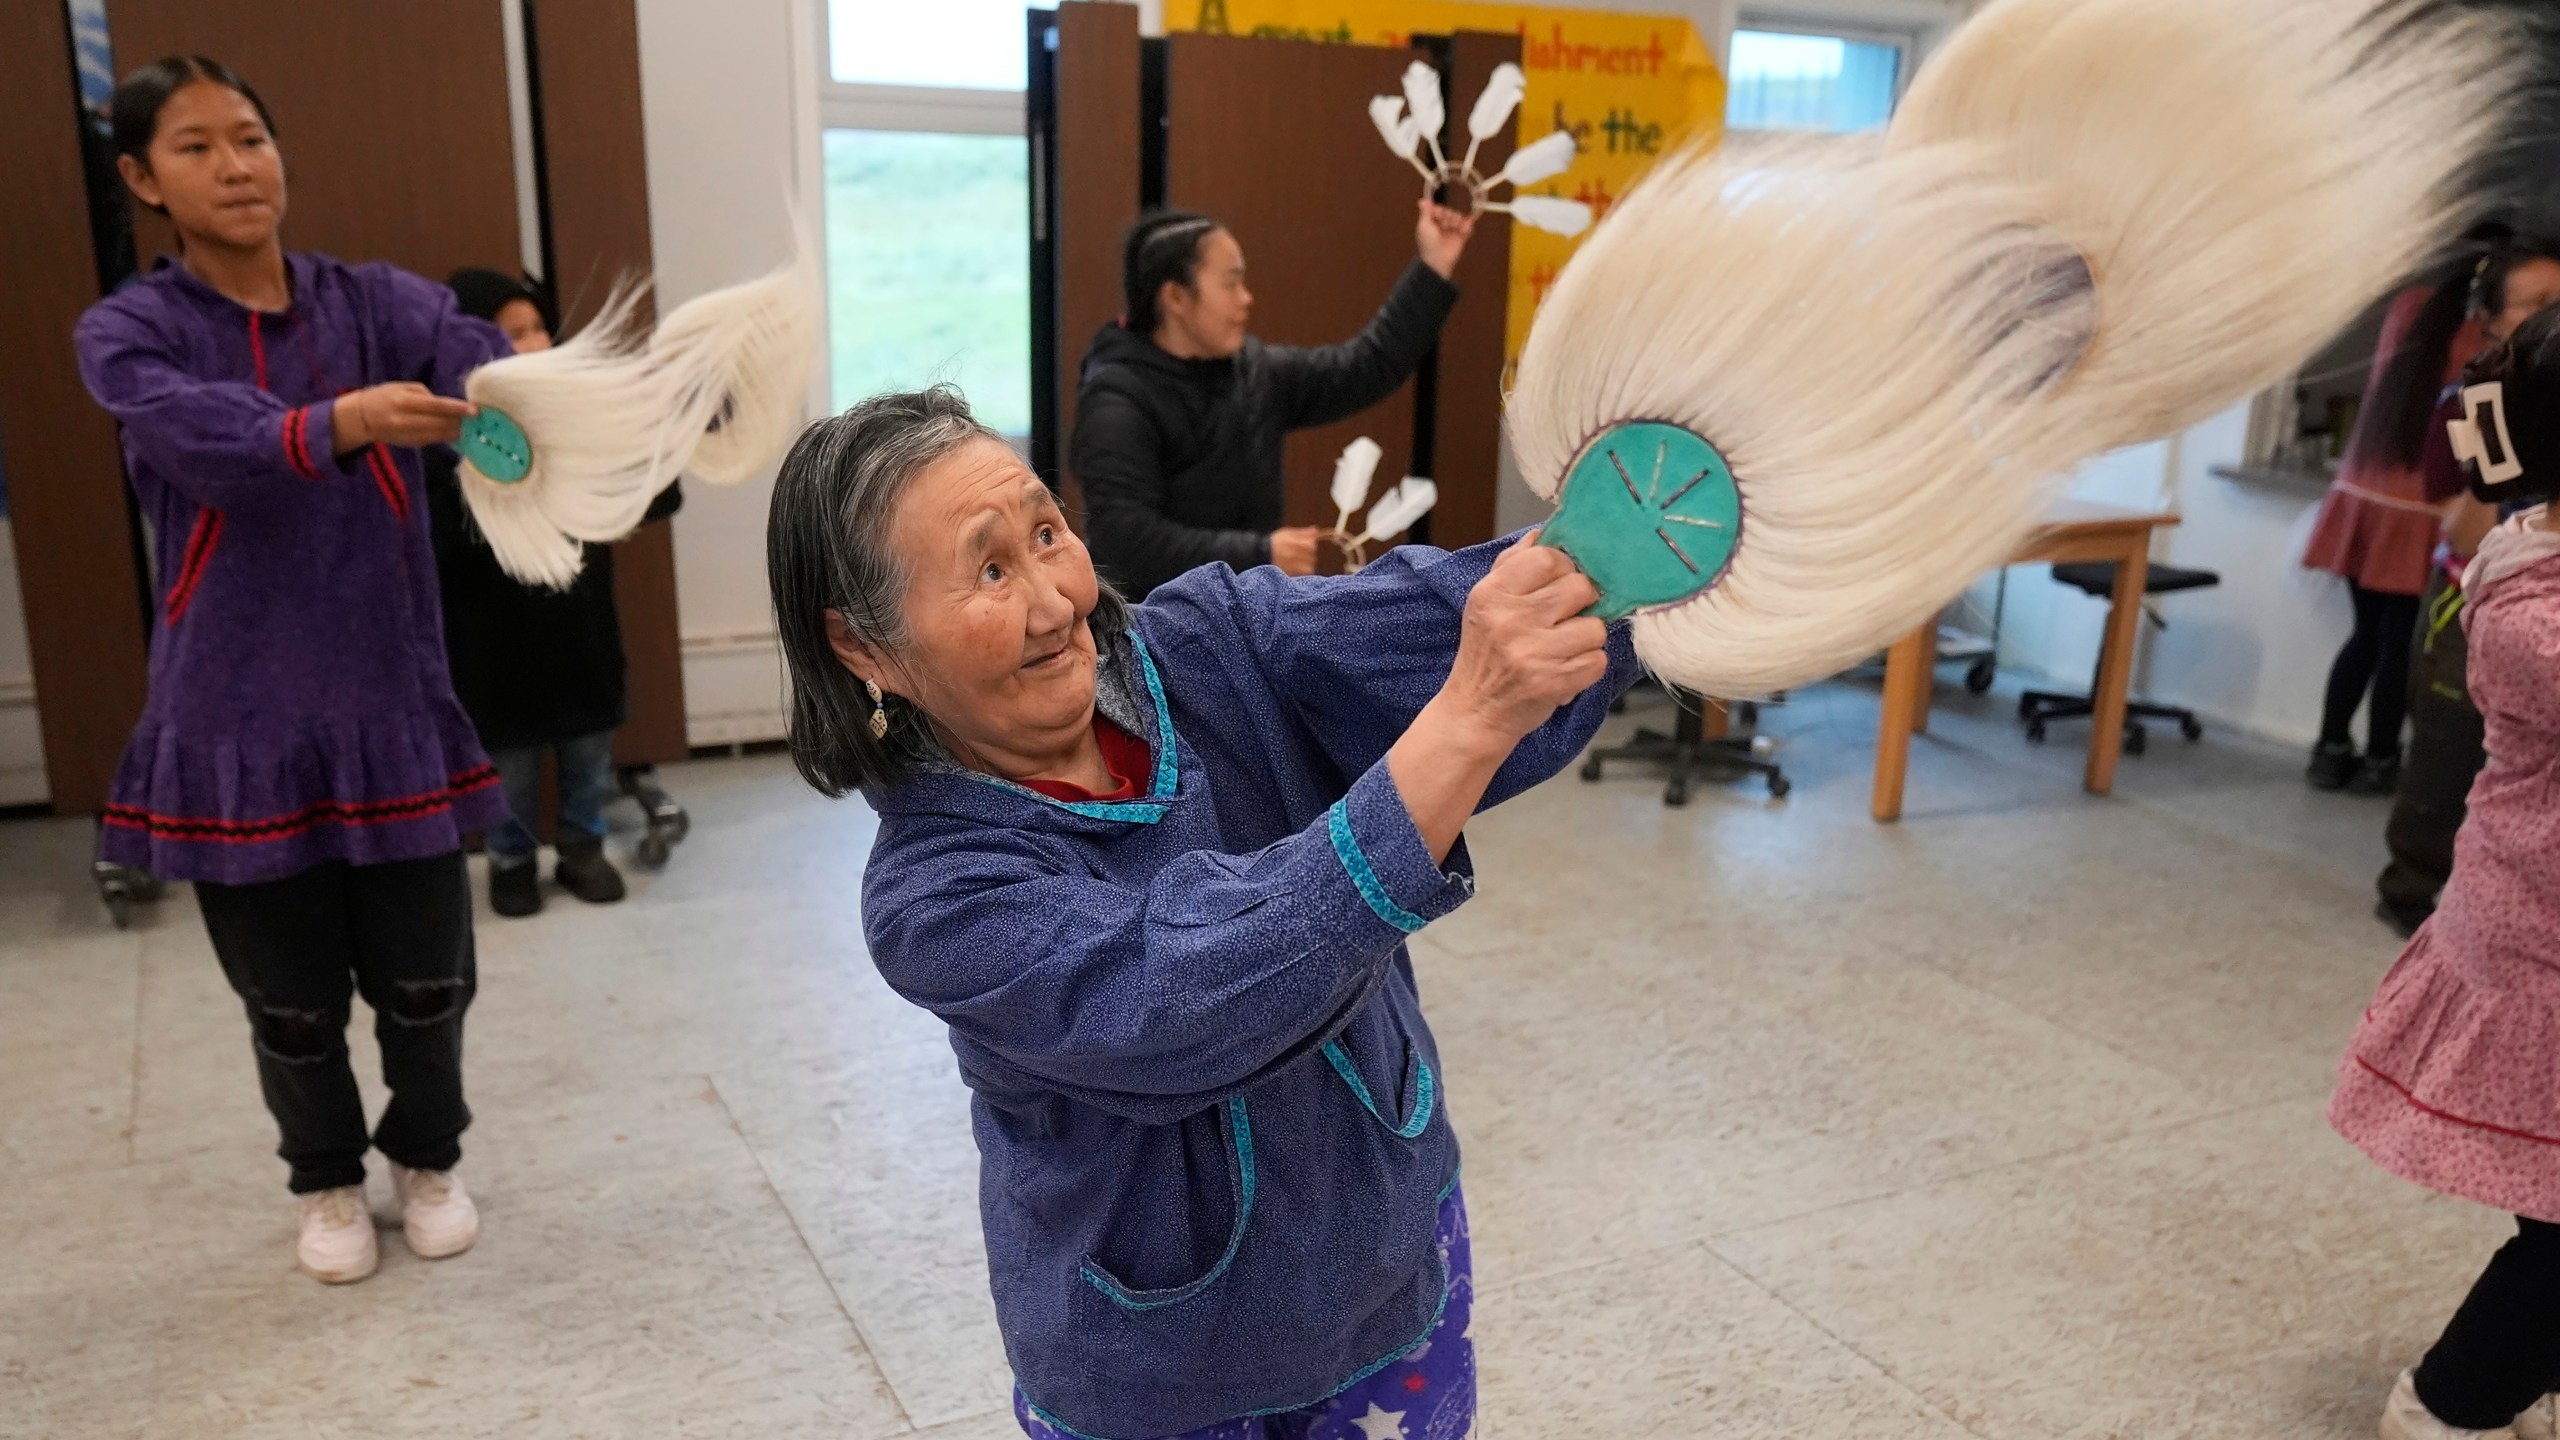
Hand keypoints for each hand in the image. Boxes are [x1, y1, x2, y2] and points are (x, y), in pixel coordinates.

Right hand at [333, 382, 474, 452]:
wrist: (361, 418)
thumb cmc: (384, 396)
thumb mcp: (402, 388)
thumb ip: (425, 395)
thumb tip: (447, 406)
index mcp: (405, 402)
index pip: (437, 406)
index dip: (458, 409)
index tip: (475, 411)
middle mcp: (407, 421)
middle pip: (441, 424)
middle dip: (461, 422)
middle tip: (481, 420)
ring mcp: (409, 436)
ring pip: (439, 435)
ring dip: (458, 432)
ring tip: (474, 427)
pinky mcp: (411, 444)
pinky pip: (433, 440)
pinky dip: (447, 437)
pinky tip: (458, 433)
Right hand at [1269, 526, 1323, 576]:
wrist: (1261, 553)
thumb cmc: (1275, 542)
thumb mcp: (1288, 533)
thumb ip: (1303, 532)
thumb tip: (1315, 530)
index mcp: (1293, 543)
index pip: (1311, 545)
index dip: (1311, 545)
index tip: (1308, 545)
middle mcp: (1293, 555)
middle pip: (1312, 557)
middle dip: (1310, 555)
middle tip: (1303, 554)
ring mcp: (1291, 566)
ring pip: (1309, 568)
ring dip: (1308, 565)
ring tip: (1301, 562)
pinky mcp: (1289, 574)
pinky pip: (1302, 575)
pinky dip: (1302, 572)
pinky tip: (1297, 568)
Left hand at [1416, 199, 1477, 279]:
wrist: (1439, 259)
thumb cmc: (1428, 243)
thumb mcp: (1423, 225)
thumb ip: (1425, 212)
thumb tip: (1422, 200)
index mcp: (1433, 222)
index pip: (1439, 209)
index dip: (1440, 210)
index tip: (1438, 215)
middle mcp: (1443, 225)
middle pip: (1450, 212)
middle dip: (1448, 216)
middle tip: (1444, 226)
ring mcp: (1453, 231)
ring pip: (1459, 217)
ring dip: (1457, 221)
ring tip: (1454, 229)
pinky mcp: (1462, 237)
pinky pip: (1468, 226)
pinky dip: (1467, 226)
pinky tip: (1464, 229)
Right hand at [1433, 538, 1606, 745]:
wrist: (1475, 712)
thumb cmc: (1486, 654)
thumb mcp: (1485, 603)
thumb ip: (1513, 565)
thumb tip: (1543, 535)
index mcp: (1492, 594)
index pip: (1548, 558)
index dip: (1565, 569)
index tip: (1562, 584)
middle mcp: (1511, 620)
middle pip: (1581, 588)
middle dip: (1582, 603)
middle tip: (1566, 617)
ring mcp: (1534, 653)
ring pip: (1596, 627)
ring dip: (1586, 639)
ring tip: (1564, 648)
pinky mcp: (1555, 682)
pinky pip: (1598, 661)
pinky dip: (1587, 666)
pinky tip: (1565, 669)